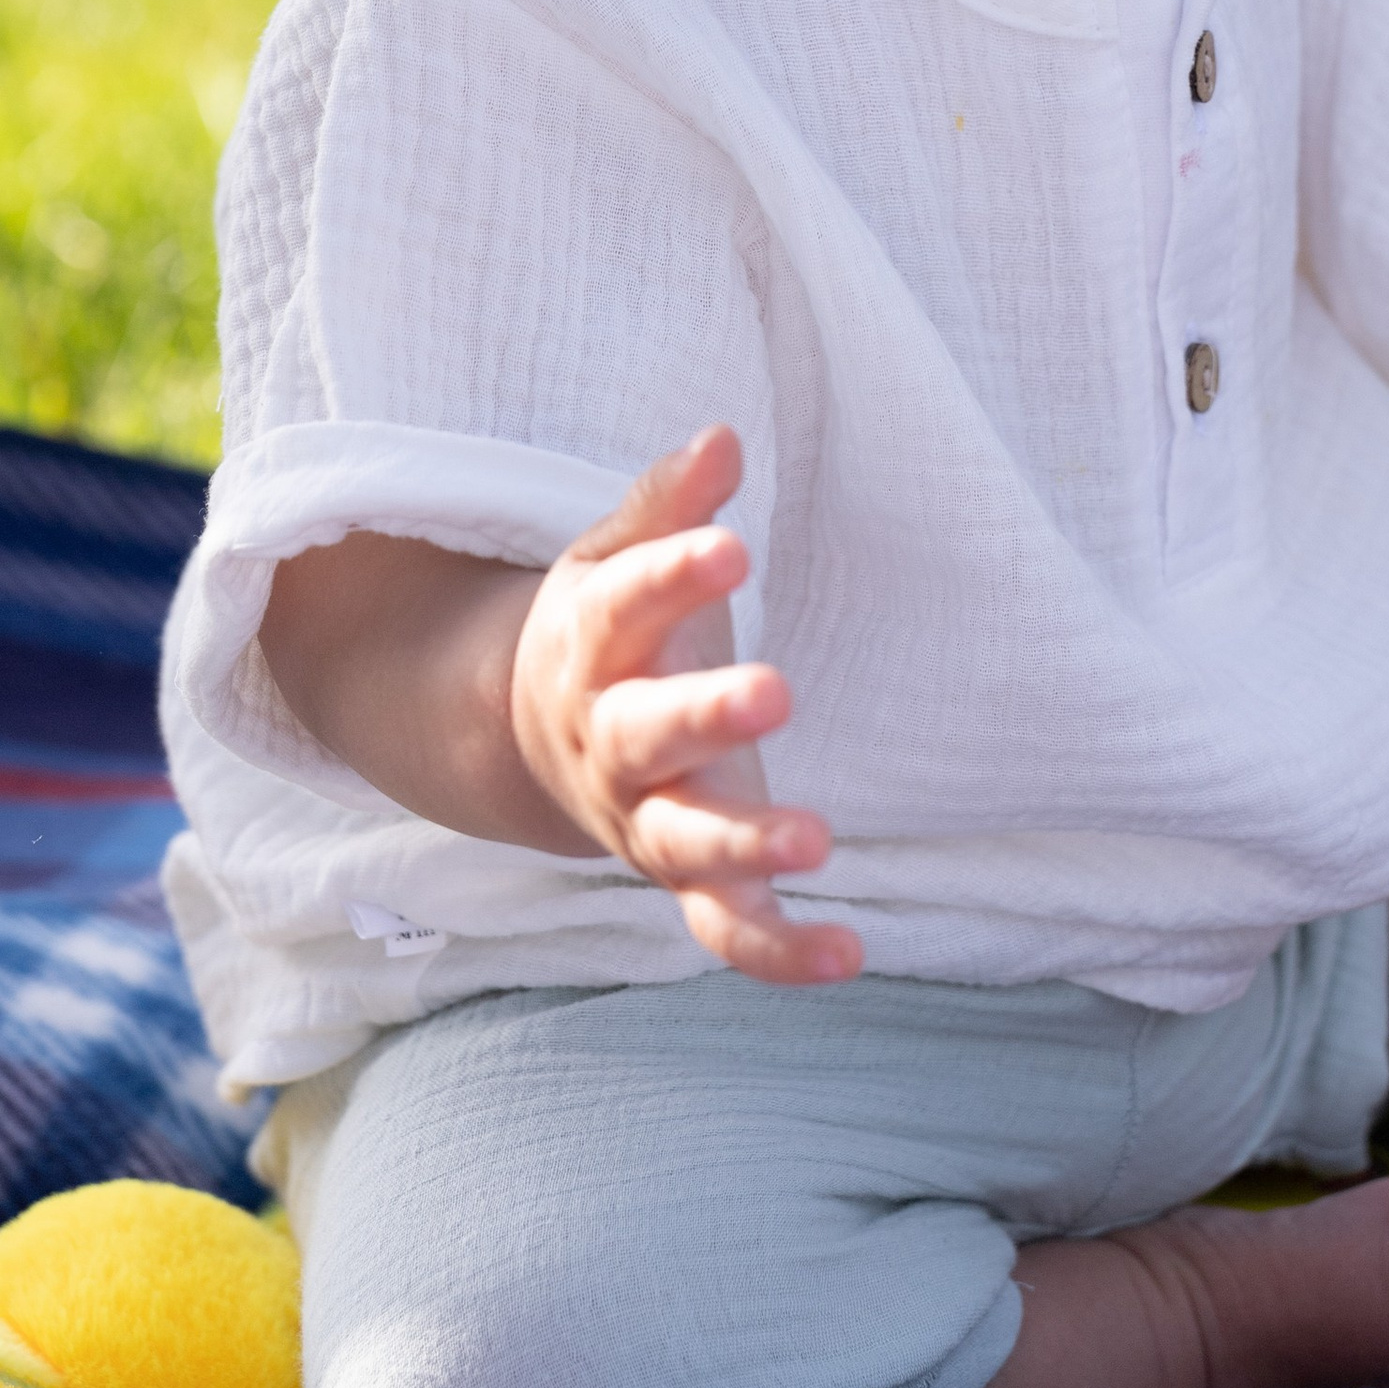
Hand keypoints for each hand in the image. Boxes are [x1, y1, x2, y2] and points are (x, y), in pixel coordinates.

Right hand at [509, 425, 860, 984]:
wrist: (536, 743)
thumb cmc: (608, 635)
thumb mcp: (615, 560)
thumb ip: (667, 507)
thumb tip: (722, 436)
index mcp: (591, 650)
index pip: (627, 607)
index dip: (674, 576)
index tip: (730, 545)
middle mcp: (612, 744)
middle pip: (649, 735)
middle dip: (707, 717)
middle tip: (774, 692)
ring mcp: (645, 819)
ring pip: (685, 844)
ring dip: (745, 844)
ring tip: (817, 838)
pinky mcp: (685, 878)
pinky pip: (726, 929)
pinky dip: (780, 951)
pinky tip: (851, 951)